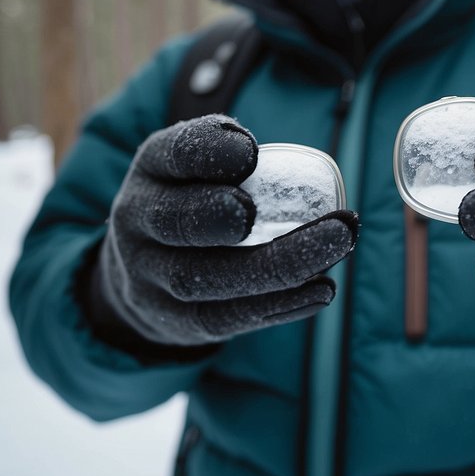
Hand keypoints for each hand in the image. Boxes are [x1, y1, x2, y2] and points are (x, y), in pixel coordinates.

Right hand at [90, 115, 357, 345]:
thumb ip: (237, 156)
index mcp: (152, 170)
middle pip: (173, 222)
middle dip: (222, 215)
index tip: (251, 154)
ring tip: (335, 245)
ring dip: (276, 264)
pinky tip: (322, 289)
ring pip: (202, 279)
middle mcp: (138, 223)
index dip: (209, 153)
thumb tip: (305, 175)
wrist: (145, 270)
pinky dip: (279, 305)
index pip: (172, 154)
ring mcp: (151, 278)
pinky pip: (226, 318)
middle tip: (265, 210)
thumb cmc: (195, 201)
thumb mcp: (200, 166)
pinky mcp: (179, 322)